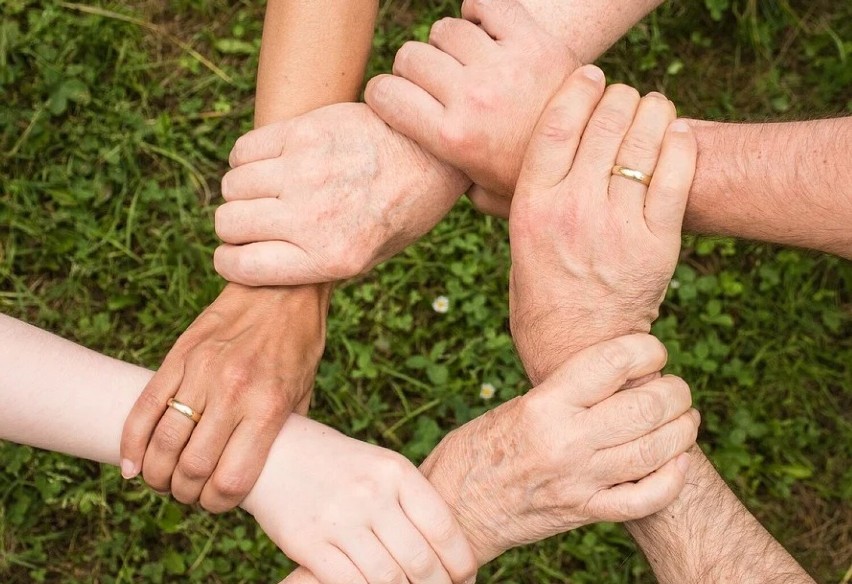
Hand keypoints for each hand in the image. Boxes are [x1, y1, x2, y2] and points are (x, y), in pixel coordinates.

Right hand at [120, 284, 328, 511]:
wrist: (282, 288)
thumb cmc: (298, 344)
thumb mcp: (304, 392)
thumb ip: (282, 433)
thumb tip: (262, 472)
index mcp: (268, 407)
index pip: (231, 479)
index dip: (218, 504)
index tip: (216, 503)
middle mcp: (233, 392)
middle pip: (192, 468)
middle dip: (185, 493)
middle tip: (188, 493)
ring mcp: (201, 372)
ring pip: (163, 442)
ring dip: (157, 474)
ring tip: (162, 480)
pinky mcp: (179, 356)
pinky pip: (145, 407)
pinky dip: (131, 443)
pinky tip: (132, 464)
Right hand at [213, 102, 469, 285]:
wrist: (433, 154)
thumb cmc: (401, 211)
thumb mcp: (369, 257)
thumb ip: (315, 265)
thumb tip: (257, 266)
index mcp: (332, 258)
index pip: (241, 266)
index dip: (230, 262)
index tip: (235, 254)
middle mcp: (314, 217)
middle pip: (229, 223)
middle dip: (234, 227)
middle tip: (256, 220)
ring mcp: (307, 171)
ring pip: (232, 185)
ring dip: (241, 191)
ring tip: (267, 190)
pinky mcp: (305, 132)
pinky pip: (244, 150)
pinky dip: (247, 159)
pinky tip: (271, 163)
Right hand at [241, 415, 477, 583]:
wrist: (273, 453)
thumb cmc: (338, 465)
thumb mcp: (380, 467)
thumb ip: (411, 501)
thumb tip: (449, 551)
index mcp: (395, 471)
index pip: (443, 528)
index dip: (461, 563)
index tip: (466, 579)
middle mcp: (370, 494)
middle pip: (420, 561)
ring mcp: (339, 520)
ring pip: (388, 579)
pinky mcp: (308, 544)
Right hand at [365, 0, 577, 213]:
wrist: (595, 156)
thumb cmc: (532, 178)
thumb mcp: (484, 194)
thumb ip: (450, 182)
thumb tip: (424, 175)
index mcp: (452, 138)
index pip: (385, 94)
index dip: (382, 94)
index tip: (393, 98)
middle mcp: (472, 98)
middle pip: (411, 57)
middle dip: (413, 69)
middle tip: (433, 83)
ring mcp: (503, 66)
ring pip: (445, 30)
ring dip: (448, 43)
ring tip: (464, 61)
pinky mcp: (533, 41)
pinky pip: (487, 4)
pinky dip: (479, 10)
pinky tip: (484, 29)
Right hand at [423, 334, 696, 562]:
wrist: (455, 509)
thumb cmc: (477, 449)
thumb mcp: (515, 407)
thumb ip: (564, 393)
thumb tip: (618, 376)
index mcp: (543, 406)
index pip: (612, 363)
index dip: (646, 349)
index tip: (653, 350)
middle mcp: (565, 442)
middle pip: (645, 407)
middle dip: (675, 392)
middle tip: (676, 388)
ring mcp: (579, 481)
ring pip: (655, 451)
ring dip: (682, 430)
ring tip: (685, 418)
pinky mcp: (585, 513)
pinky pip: (645, 498)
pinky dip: (672, 478)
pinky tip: (677, 461)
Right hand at [508, 67, 696, 383]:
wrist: (578, 351)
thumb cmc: (541, 297)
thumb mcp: (517, 245)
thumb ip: (521, 201)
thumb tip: (520, 159)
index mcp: (532, 206)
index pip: (556, 125)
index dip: (577, 89)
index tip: (591, 75)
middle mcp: (573, 210)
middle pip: (604, 124)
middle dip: (619, 98)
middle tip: (625, 96)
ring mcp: (617, 226)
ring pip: (642, 142)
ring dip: (652, 112)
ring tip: (654, 107)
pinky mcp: (657, 244)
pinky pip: (676, 176)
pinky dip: (680, 145)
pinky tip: (677, 133)